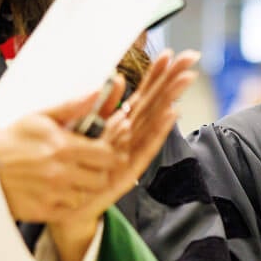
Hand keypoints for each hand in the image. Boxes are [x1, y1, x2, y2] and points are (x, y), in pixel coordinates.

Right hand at [0, 88, 126, 224]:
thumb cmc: (12, 140)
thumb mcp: (40, 117)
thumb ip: (72, 106)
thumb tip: (98, 92)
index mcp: (63, 146)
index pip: (107, 155)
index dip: (112, 154)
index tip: (108, 152)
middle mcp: (61, 172)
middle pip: (102, 178)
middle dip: (101, 172)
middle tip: (92, 167)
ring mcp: (52, 194)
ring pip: (88, 195)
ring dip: (85, 187)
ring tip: (73, 178)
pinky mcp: (44, 210)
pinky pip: (71, 209)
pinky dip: (69, 201)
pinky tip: (60, 190)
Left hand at [47, 50, 199, 260]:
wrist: (69, 208)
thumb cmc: (76, 170)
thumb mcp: (83, 131)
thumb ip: (102, 106)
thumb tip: (119, 78)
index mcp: (122, 127)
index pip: (143, 94)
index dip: (157, 74)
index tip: (172, 52)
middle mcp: (133, 138)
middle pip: (155, 102)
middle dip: (172, 79)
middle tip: (192, 57)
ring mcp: (134, 154)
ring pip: (155, 121)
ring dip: (171, 98)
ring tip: (187, 79)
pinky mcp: (130, 171)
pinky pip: (146, 147)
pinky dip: (159, 131)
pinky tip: (172, 114)